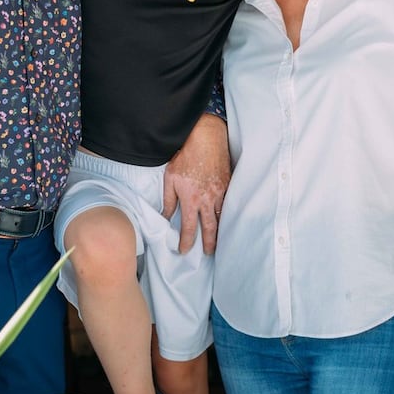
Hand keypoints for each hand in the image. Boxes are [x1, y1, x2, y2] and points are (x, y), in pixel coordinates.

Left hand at [162, 114, 229, 255]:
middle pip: (210, 228)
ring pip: (222, 218)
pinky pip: (229, 205)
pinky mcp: (228, 185)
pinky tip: (227, 220)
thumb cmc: (185, 157)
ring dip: (221, 231)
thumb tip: (164, 217)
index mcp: (191, 199)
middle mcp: (207, 200)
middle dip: (210, 243)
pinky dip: (228, 215)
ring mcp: (221, 193)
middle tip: (209, 253)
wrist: (205, 139)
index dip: (186, 242)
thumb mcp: (170, 179)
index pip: (189, 228)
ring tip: (220, 241)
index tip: (183, 250)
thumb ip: (168, 201)